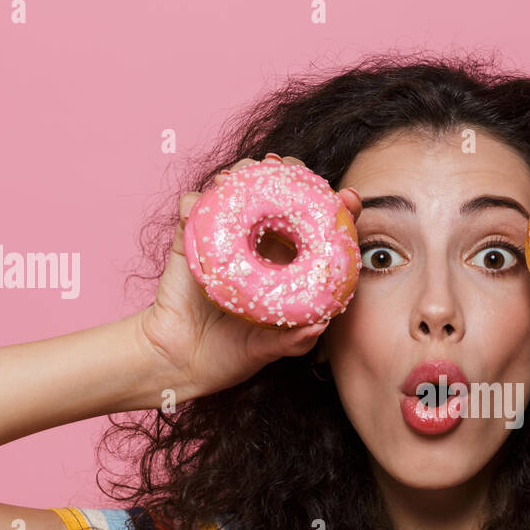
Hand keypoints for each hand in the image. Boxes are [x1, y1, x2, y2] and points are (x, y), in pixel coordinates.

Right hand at [136, 154, 361, 400]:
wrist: (181, 361)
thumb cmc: (231, 353)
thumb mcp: (268, 350)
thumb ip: (293, 342)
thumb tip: (320, 327)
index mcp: (289, 263)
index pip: (318, 225)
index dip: (335, 207)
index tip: (349, 198)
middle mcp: (261, 244)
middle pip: (278, 192)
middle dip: (287, 171)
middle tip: (288, 168)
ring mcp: (226, 238)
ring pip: (236, 189)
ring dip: (243, 173)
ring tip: (248, 172)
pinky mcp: (191, 240)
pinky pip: (192, 209)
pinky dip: (196, 201)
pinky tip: (202, 203)